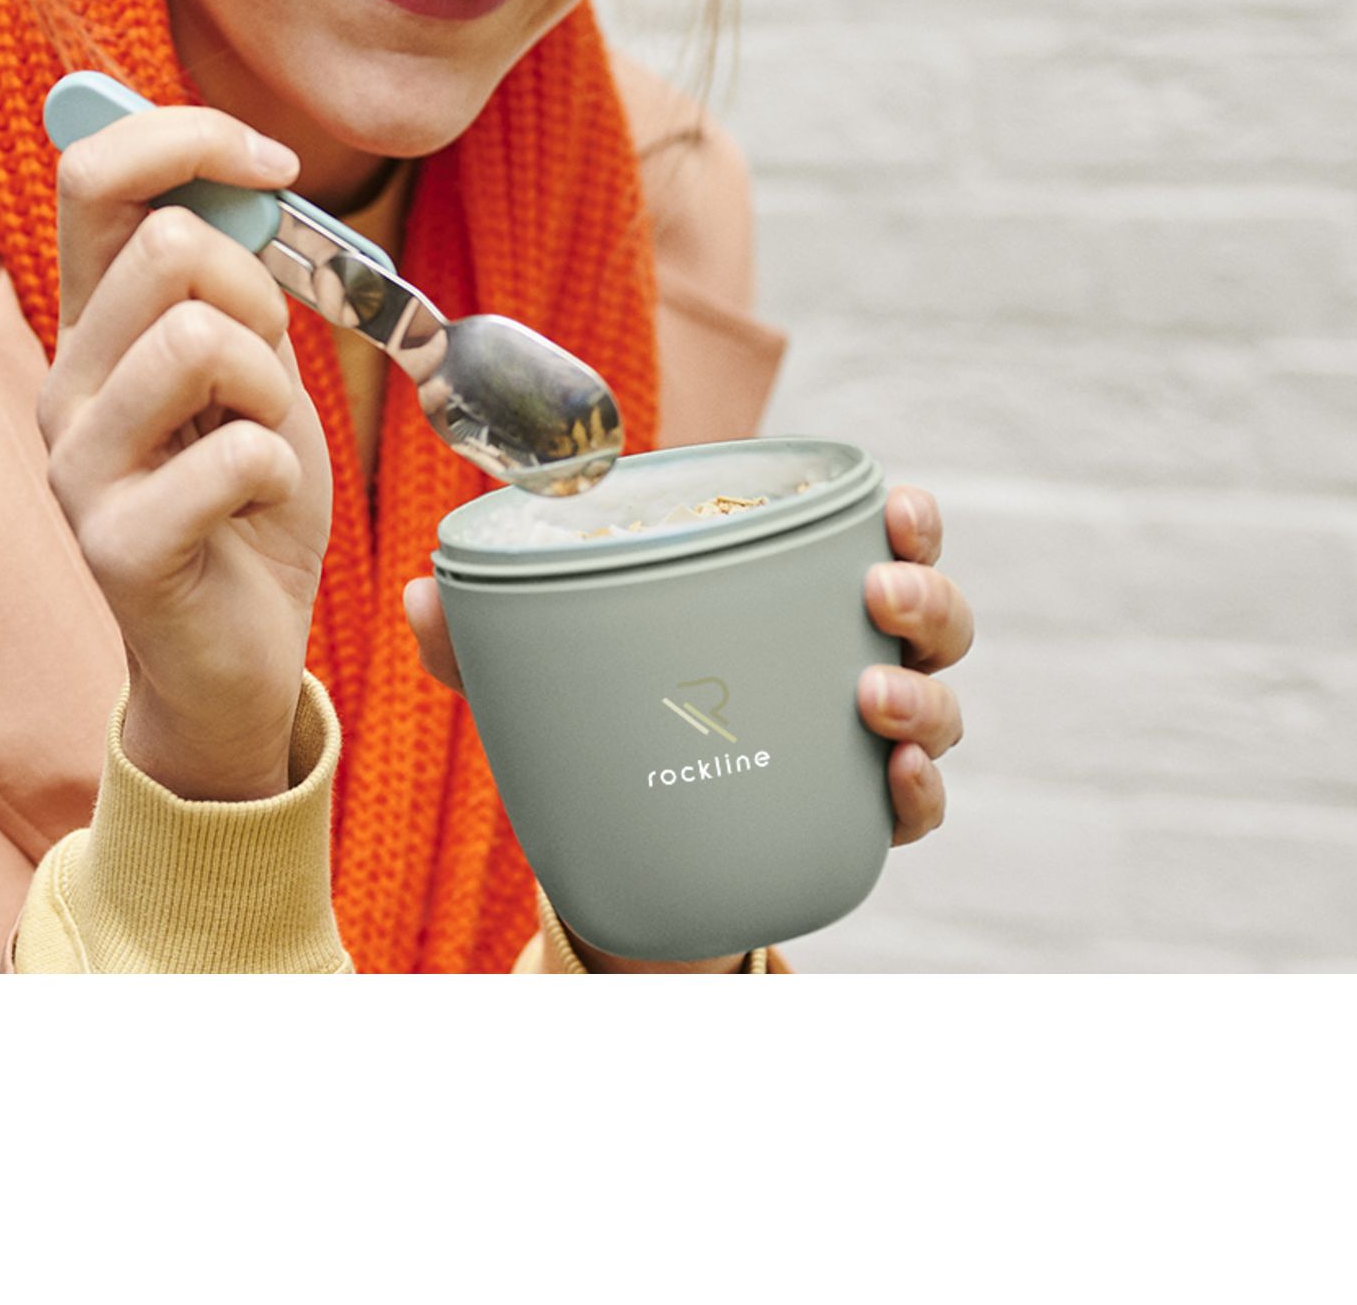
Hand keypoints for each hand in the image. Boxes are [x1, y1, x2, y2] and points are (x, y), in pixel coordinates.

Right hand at [39, 105, 334, 802]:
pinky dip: (280, 471)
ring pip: (199, 339)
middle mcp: (66, 382)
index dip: (189, 136)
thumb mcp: (253, 365)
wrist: (235, 654)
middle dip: (258, 292)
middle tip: (265, 370)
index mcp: (94, 324)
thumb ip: (235, 278)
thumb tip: (240, 171)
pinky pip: (236, 455)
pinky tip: (257, 507)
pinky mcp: (116, 545)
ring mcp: (79, 466)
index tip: (274, 163)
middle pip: (166, 244)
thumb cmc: (245, 497)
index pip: (94, 172)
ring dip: (271, 389)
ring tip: (260, 442)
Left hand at [400, 478, 973, 967]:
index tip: (895, 507)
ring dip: (921, 696)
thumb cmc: (619, 711)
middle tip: (877, 595)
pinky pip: (916, 808)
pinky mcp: (859, 822)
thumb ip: (486, 632)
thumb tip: (419, 595)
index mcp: (795, 594)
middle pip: (932, 616)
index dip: (908, 521)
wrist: (637, 850)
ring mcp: (864, 743)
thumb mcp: (553, 667)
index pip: (878, 540)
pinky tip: (894, 785)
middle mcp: (850, 658)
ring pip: (938, 707)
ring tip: (870, 699)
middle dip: (924, 596)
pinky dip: (918, 795)